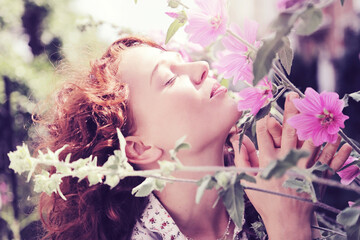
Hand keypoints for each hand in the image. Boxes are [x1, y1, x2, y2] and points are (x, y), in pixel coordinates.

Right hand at [230, 92, 351, 239]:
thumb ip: (242, 160)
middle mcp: (287, 160)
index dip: (262, 118)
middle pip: (289, 130)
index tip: (263, 106)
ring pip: (311, 139)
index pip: (263, 134)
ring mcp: (304, 166)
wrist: (287, 221)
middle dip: (290, 111)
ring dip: (314, 121)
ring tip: (317, 106)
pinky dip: (334, 146)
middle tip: (293, 95)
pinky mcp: (317, 175)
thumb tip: (238, 142)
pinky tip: (338, 135)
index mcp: (268, 161)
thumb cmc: (266, 201)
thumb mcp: (248, 181)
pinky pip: (328, 157)